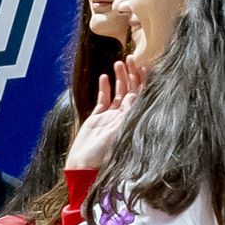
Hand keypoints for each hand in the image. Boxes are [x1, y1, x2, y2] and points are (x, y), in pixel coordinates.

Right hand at [66, 57, 145, 173]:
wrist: (83, 166)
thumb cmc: (101, 155)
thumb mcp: (116, 133)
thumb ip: (126, 115)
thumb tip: (135, 95)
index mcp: (131, 121)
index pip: (140, 97)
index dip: (142, 81)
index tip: (142, 66)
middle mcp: (123, 117)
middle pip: (130, 91)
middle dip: (131, 74)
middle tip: (129, 59)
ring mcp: (110, 117)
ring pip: (117, 93)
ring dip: (119, 78)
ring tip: (117, 64)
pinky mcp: (97, 119)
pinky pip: (103, 100)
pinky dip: (104, 88)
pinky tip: (104, 77)